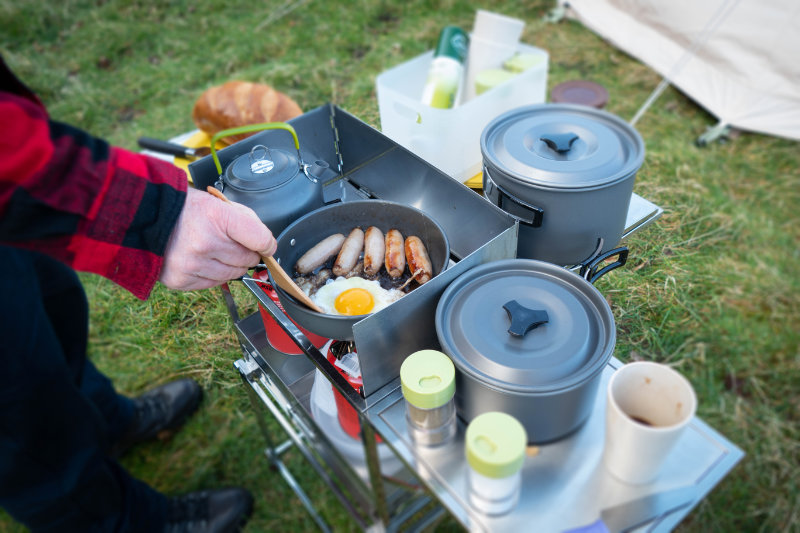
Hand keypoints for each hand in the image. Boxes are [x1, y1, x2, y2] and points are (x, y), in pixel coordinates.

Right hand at [158, 188, 276, 290]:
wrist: (147, 216)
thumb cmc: (185, 209)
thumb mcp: (218, 203)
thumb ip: (245, 221)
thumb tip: (266, 244)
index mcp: (217, 217)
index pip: (260, 239)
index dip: (267, 244)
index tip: (266, 246)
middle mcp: (205, 243)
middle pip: (247, 259)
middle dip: (245, 253)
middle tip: (232, 244)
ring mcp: (192, 264)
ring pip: (232, 275)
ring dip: (230, 265)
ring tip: (215, 251)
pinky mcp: (181, 279)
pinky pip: (213, 283)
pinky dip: (213, 274)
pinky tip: (202, 260)